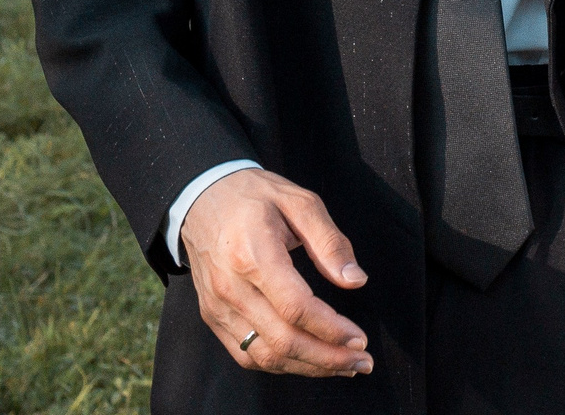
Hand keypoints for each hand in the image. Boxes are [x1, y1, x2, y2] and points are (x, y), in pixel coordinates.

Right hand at [181, 168, 370, 376]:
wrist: (202, 199)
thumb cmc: (256, 197)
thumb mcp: (301, 202)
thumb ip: (330, 243)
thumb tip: (355, 281)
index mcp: (253, 257)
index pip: (295, 308)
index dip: (330, 330)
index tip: (360, 339)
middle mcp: (231, 289)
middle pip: (281, 341)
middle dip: (327, 358)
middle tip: (362, 362)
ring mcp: (218, 307)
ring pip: (263, 355)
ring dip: (307, 367)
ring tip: (343, 366)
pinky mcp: (213, 317)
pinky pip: (246, 354)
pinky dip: (280, 364)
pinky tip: (309, 361)